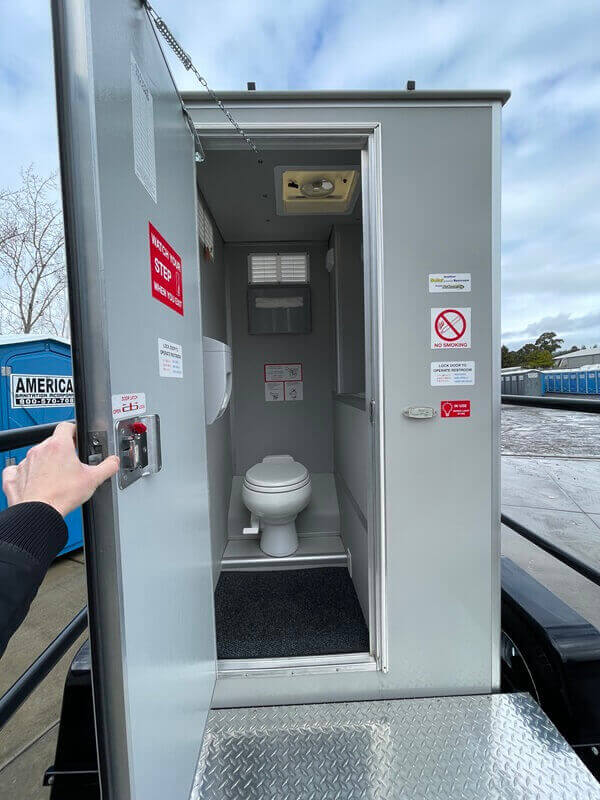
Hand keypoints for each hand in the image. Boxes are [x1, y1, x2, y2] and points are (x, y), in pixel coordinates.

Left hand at [2, 422, 118, 517]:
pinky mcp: (15, 475)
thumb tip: (114, 462)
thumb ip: (108, 467)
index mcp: (59, 445)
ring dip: (47, 460)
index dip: (74, 430)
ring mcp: (26, 461)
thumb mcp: (93, 479)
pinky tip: (38, 479)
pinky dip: (28, 471)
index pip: (66, 426)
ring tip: (57, 475)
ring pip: (39, 454)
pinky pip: (21, 467)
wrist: (39, 513)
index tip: (78, 437)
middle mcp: (40, 450)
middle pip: (53, 441)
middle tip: (72, 463)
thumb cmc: (62, 496)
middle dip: (63, 449)